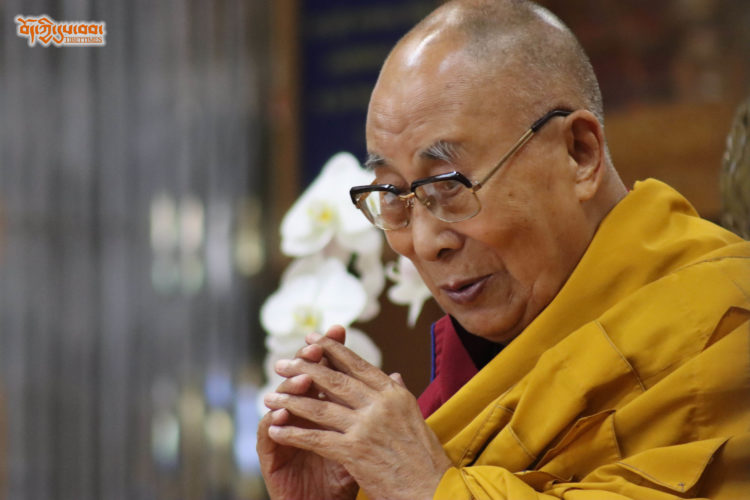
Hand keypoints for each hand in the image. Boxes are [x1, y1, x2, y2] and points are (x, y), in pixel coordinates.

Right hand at [257, 326, 357, 499]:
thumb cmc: (344, 476)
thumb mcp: (365, 441)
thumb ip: (374, 409)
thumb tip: (396, 377)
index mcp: (323, 407)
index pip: (326, 370)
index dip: (331, 349)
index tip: (339, 328)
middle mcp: (300, 415)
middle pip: (302, 379)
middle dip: (309, 359)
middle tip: (315, 344)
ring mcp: (284, 433)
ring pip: (282, 402)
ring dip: (292, 388)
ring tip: (304, 378)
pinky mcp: (272, 456)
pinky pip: (267, 435)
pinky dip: (273, 422)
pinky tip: (279, 412)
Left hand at [264, 332, 451, 499]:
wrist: (435, 492)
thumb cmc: (425, 460)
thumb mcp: (415, 418)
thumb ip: (399, 394)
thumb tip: (394, 374)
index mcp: (395, 394)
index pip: (357, 365)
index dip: (331, 350)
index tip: (312, 339)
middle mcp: (381, 404)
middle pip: (334, 379)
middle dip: (303, 369)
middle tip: (281, 362)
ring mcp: (368, 426)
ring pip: (320, 407)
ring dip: (290, 401)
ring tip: (269, 396)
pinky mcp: (355, 451)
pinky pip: (316, 438)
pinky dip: (293, 434)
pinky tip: (276, 430)